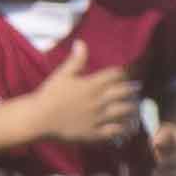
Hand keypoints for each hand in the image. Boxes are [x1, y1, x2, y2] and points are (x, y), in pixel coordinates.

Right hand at [25, 41, 142, 145]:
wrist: (38, 119)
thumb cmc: (49, 95)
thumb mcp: (62, 74)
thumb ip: (75, 60)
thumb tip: (81, 43)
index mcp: (91, 85)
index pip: (115, 75)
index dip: (122, 73)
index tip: (125, 73)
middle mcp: (98, 101)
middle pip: (123, 92)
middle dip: (132, 89)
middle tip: (136, 89)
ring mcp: (97, 117)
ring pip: (123, 112)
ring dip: (132, 108)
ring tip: (135, 107)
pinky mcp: (94, 132)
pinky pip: (114, 131)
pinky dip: (123, 128)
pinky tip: (128, 127)